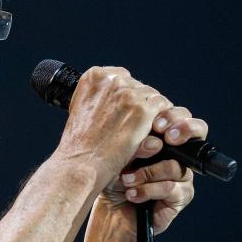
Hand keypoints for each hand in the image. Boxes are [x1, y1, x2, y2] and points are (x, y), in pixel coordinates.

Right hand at [55, 67, 172, 187]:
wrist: (80, 164)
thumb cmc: (79, 145)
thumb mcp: (81, 109)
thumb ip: (99, 97)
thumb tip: (120, 96)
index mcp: (94, 76)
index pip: (121, 77)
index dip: (125, 95)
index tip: (123, 110)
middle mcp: (112, 81)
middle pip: (138, 86)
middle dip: (139, 104)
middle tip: (133, 124)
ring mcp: (128, 95)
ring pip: (152, 96)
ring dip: (151, 113)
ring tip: (142, 130)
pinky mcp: (142, 110)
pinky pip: (162, 107)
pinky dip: (161, 120)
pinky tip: (153, 131)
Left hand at [96, 106, 207, 234]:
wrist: (109, 211)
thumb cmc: (112, 179)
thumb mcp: (117, 156)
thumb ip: (135, 145)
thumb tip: (154, 142)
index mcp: (163, 137)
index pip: (180, 116)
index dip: (173, 116)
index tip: (157, 125)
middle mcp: (178, 154)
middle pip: (197, 131)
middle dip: (183, 130)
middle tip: (167, 138)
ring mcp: (182, 175)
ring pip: (175, 166)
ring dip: (147, 173)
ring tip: (127, 180)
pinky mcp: (182, 196)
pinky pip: (171, 188)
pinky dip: (148, 190)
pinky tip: (132, 194)